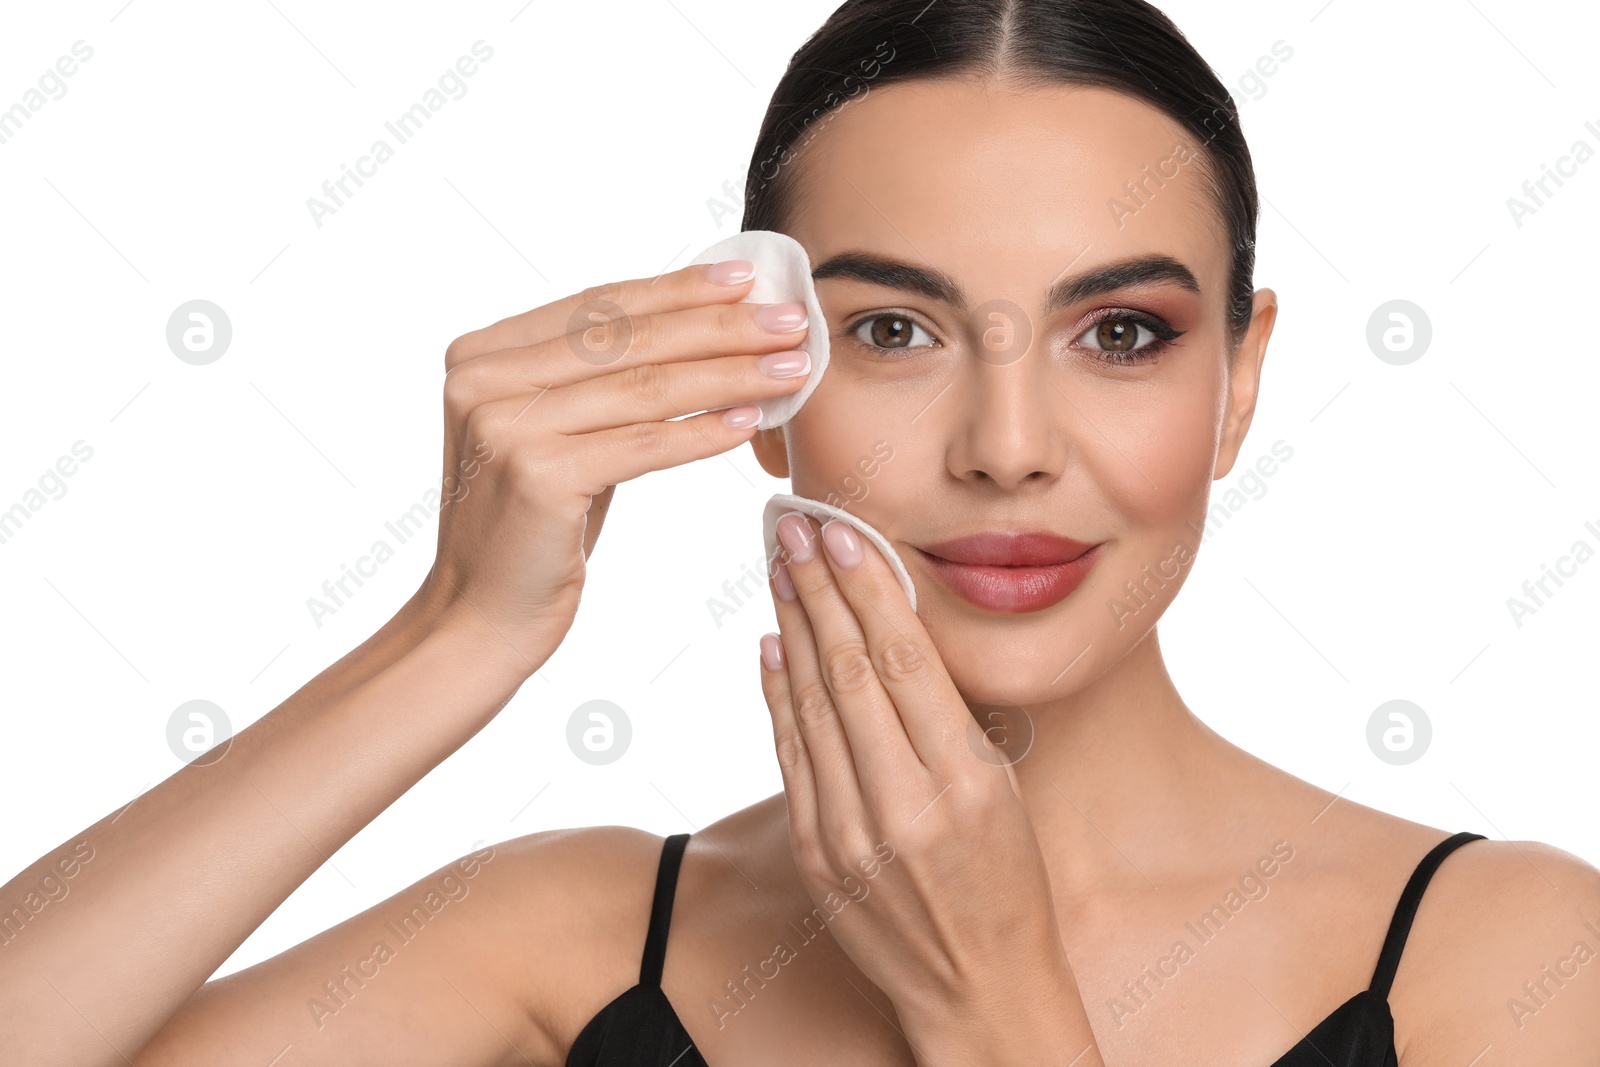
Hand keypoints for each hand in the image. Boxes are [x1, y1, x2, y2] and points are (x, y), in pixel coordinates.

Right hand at [411, 260, 812, 679]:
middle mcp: (483, 380)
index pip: (599, 307)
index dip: (677, 289)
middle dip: (719, 326)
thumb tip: (702, 327)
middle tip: (790, 320)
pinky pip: (644, 444)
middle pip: (627, 339)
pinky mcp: (538, 476)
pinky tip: (751, 421)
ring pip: (644, 387)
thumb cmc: (532, 529)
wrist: (479, 618)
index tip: (746, 280)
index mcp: (481, 354)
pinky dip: (703, 432)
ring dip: (729, 375)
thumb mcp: (558, 436)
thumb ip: (601, 382)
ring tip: (791, 369)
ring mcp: (506, 426)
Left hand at [757, 511, 1085, 1051]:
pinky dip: (778, 697)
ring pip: (813, 707)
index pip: (906, 661)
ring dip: (791, 628)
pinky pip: (792, 757)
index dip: (868, 588)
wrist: (979, 990)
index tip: (845, 532)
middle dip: (818, 589)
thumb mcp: (1003, 791)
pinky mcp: (817, 859)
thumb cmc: (1006, 883)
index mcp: (968, 783)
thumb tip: (890, 634)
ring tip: (778, 569)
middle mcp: (907, 807)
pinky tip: (772, 647)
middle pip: (850, 672)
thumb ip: (945, 719)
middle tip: (793, 528)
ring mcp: (853, 836)